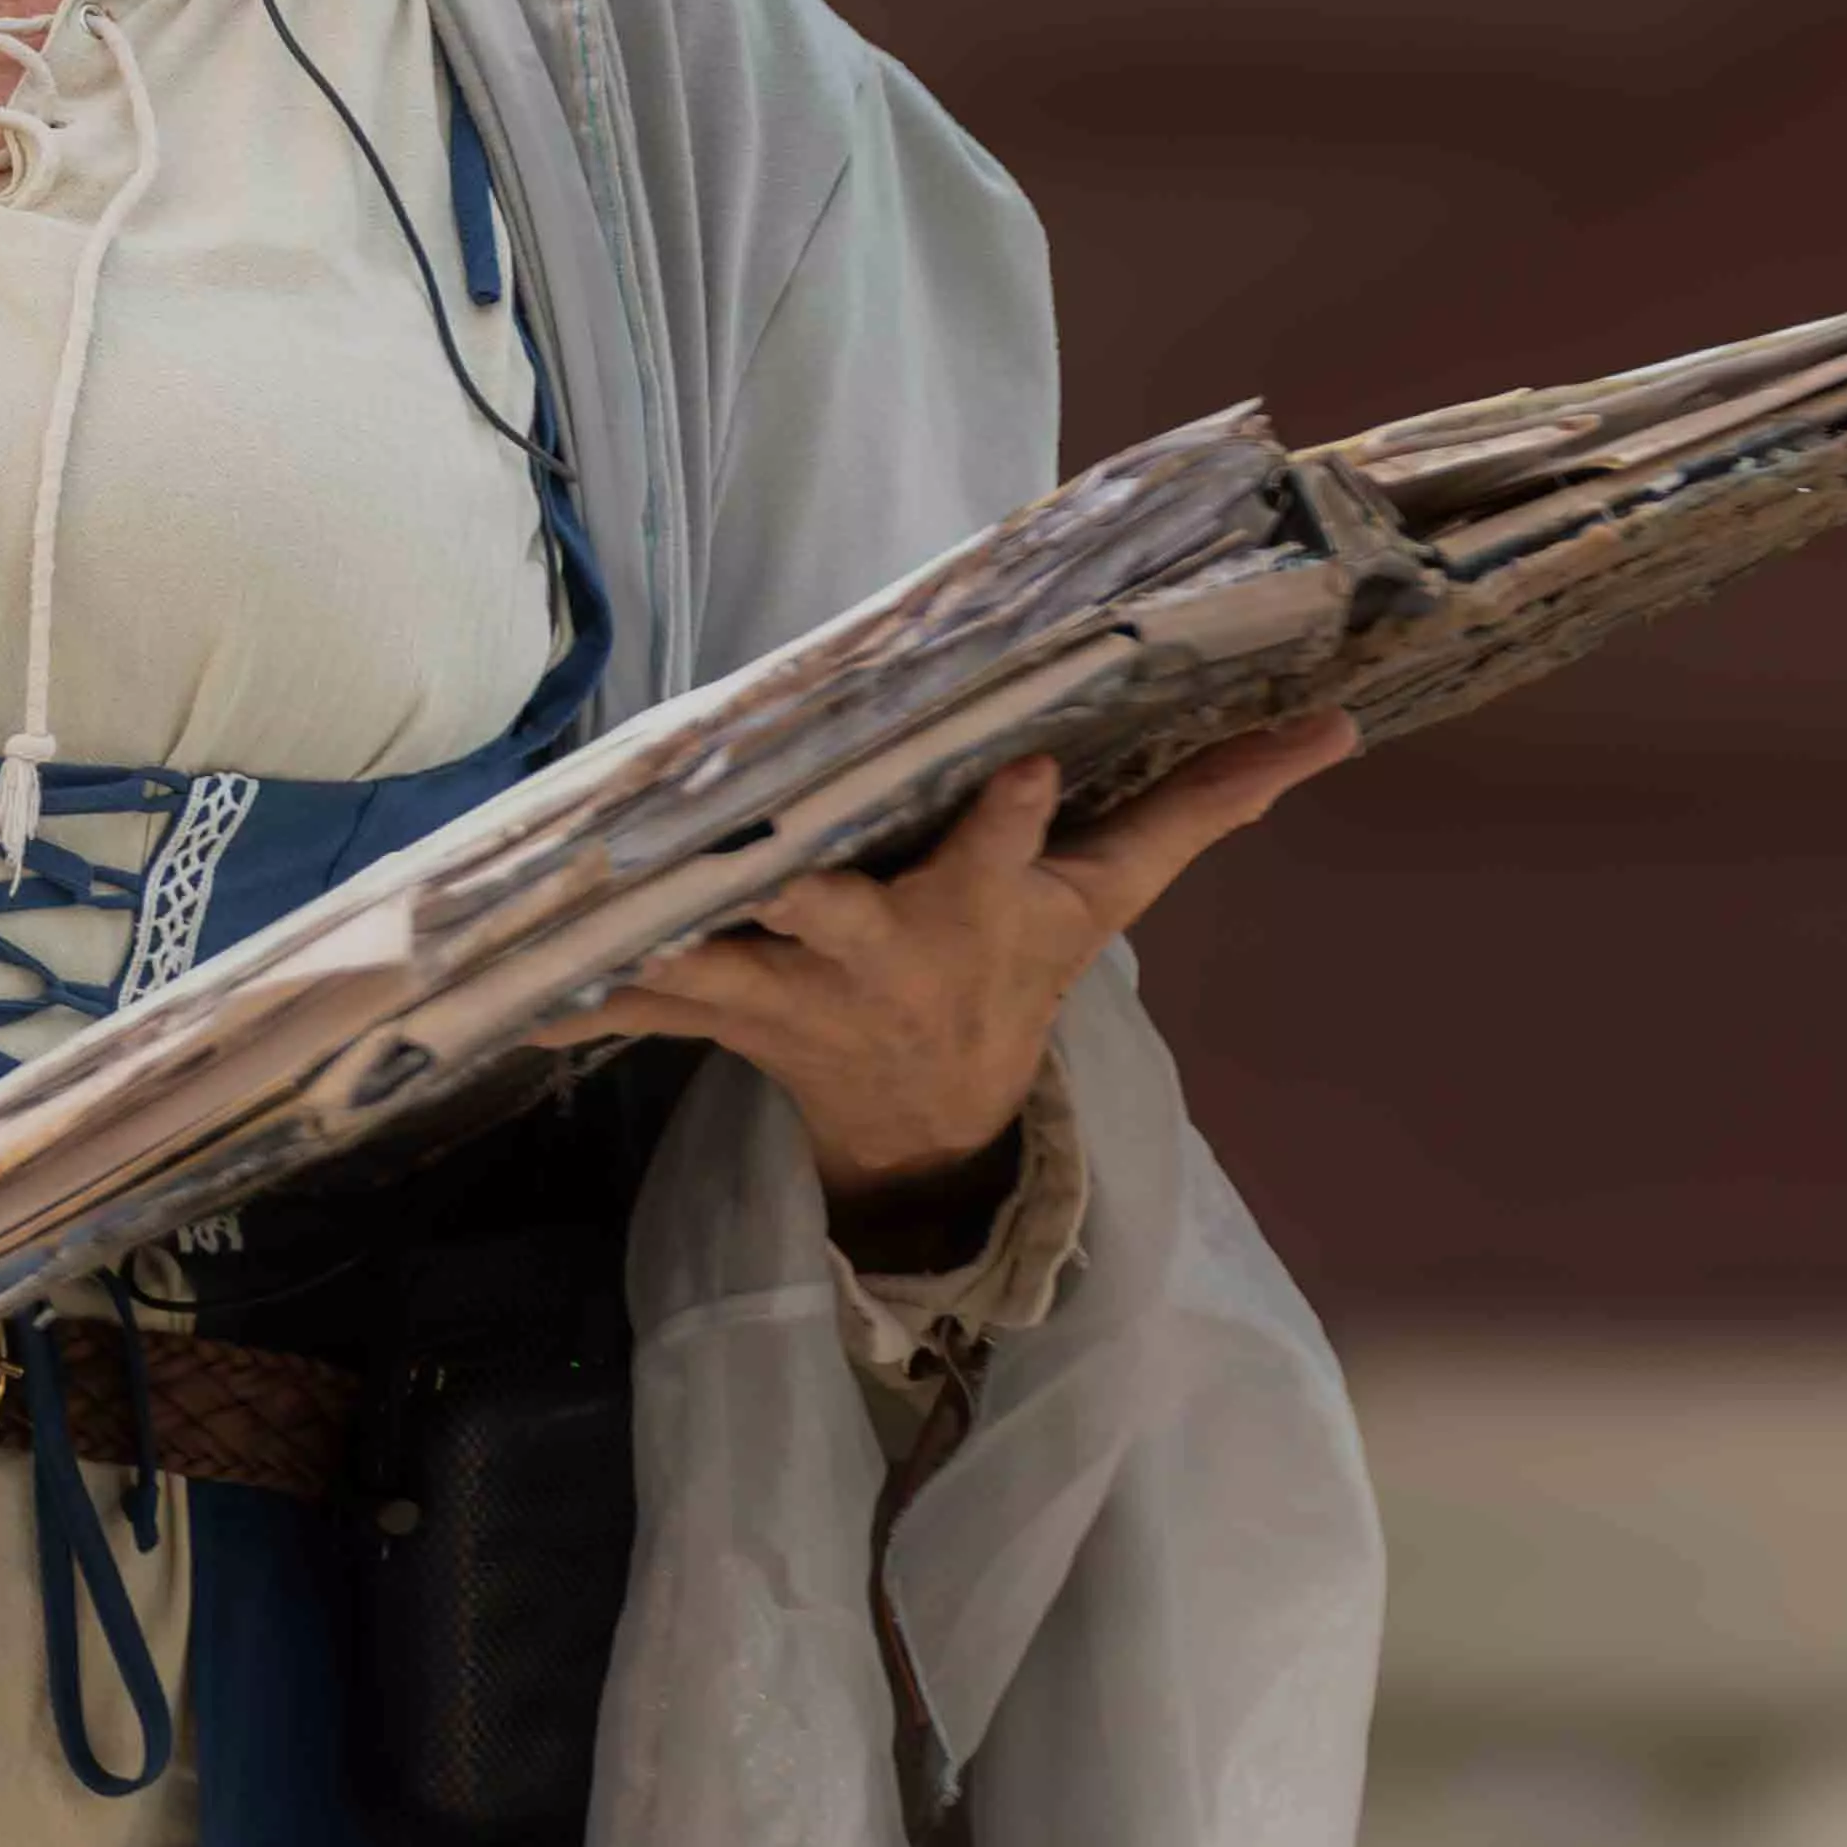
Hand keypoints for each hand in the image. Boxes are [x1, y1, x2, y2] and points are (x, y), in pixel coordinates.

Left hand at [541, 713, 1356, 1192]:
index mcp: (979, 916)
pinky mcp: (721, 1016)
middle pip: (849, 919)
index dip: (1017, 819)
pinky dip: (586, 995)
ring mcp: (796, 993)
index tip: (1024, 767)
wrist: (928, 1119)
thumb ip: (1201, 808)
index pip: (1011, 855)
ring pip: (725, 963)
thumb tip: (1329, 727)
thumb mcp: (1107, 901)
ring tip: (599, 921)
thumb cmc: (1013, 974)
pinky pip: (641, 1003)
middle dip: (817, 896)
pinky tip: (516, 984)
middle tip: (775, 866)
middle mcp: (884, 956)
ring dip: (666, 946)